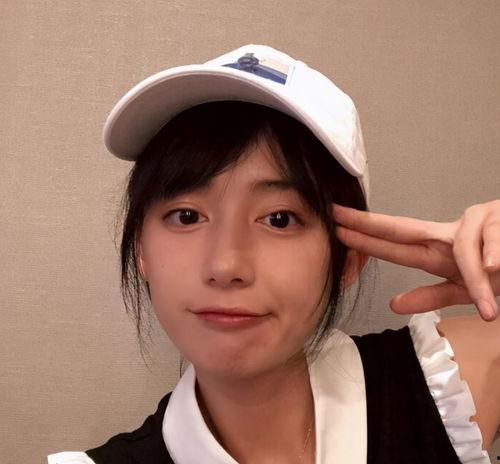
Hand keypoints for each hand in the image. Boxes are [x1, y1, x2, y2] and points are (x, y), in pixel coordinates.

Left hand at [332, 199, 499, 320]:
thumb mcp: (464, 289)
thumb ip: (431, 296)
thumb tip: (393, 305)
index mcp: (438, 250)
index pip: (396, 243)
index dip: (367, 239)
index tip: (338, 231)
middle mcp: (448, 232)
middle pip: (403, 228)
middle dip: (369, 224)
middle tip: (337, 216)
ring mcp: (474, 221)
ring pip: (463, 250)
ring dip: (477, 280)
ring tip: (490, 306)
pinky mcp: (499, 218)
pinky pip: (492, 247)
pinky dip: (495, 261)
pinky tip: (496, 268)